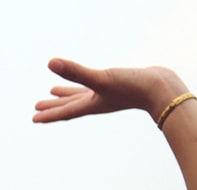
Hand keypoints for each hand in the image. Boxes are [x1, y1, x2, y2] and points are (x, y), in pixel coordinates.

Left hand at [32, 59, 187, 123]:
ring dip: (66, 95)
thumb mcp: (100, 78)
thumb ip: (75, 72)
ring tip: (53, 92)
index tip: (34, 119)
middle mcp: (97, 101)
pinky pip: (95, 87)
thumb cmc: (131, 86)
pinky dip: (85, 85)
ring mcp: (107, 94)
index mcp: (90, 104)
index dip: (49, 115)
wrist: (162, 88)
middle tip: (37, 109)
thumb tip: (50, 63)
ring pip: (81, 96)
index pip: (65, 111)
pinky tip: (87, 79)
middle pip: (69, 106)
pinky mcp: (116, 85)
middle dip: (53, 107)